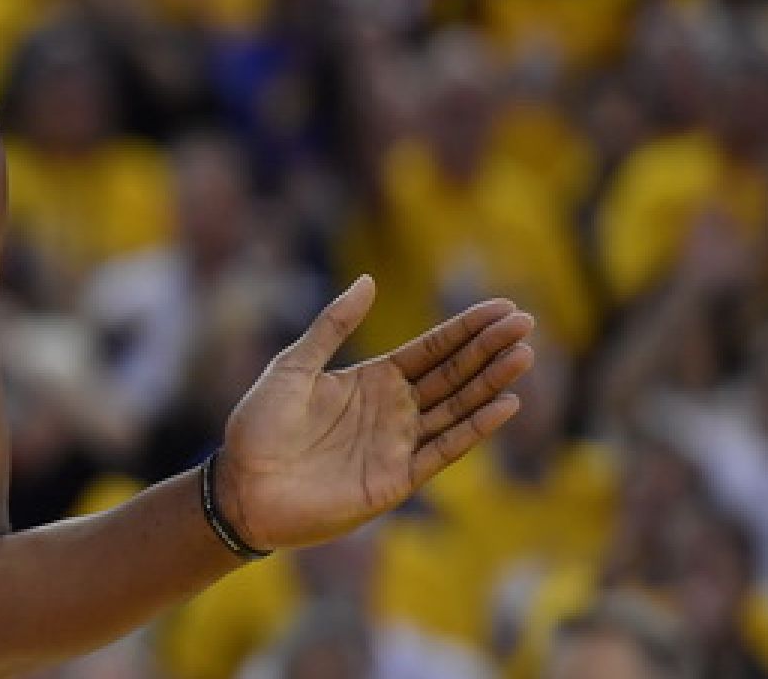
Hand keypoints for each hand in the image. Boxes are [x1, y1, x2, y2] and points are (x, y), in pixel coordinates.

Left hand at [216, 276, 533, 550]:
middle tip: (525, 323)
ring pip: (457, 407)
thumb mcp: (293, 365)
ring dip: (490, 383)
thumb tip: (368, 280)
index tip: (502, 307)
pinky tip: (505, 404)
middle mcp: (393, 410)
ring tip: (523, 355)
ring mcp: (398, 444)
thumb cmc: (258, 426)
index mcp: (371, 380)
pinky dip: (475, 429)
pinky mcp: (398, 479)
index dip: (465, 329)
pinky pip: (444, 449)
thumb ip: (332, 326)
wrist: (241, 487)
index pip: (431, 350)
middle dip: (488, 349)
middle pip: (452, 374)